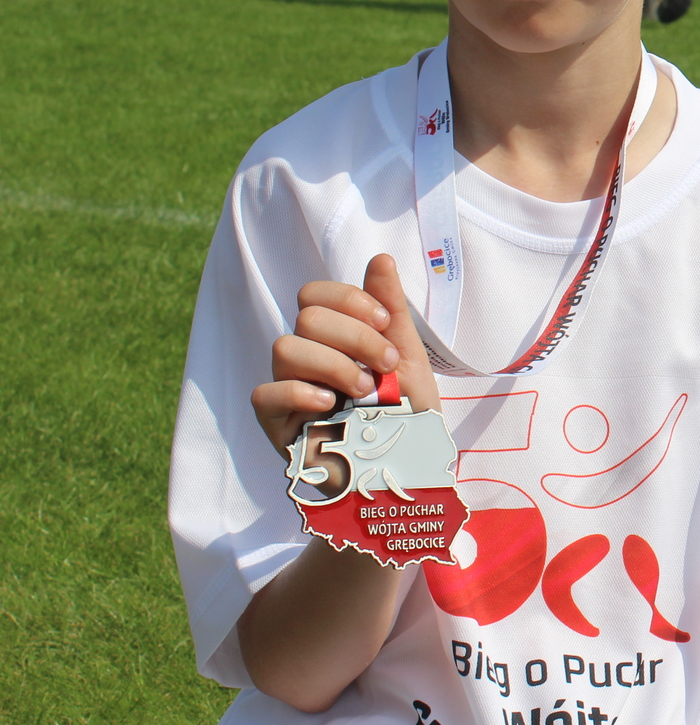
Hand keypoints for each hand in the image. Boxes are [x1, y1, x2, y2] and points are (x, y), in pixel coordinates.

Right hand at [253, 254, 437, 460]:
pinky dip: (300, 392)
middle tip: (385, 366)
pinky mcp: (275, 423)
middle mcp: (304, 355)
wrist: (409, 465)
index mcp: (331, 335)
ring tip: (365, 390)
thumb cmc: (407, 410)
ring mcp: (286, 387)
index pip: (315, 294)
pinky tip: (330, 405)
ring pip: (285, 348)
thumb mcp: (408, 357)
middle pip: (306, 318)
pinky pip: (266, 393)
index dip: (350, 301)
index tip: (386, 325)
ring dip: (335, 365)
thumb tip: (380, 259)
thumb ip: (392, 310)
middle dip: (355, 337)